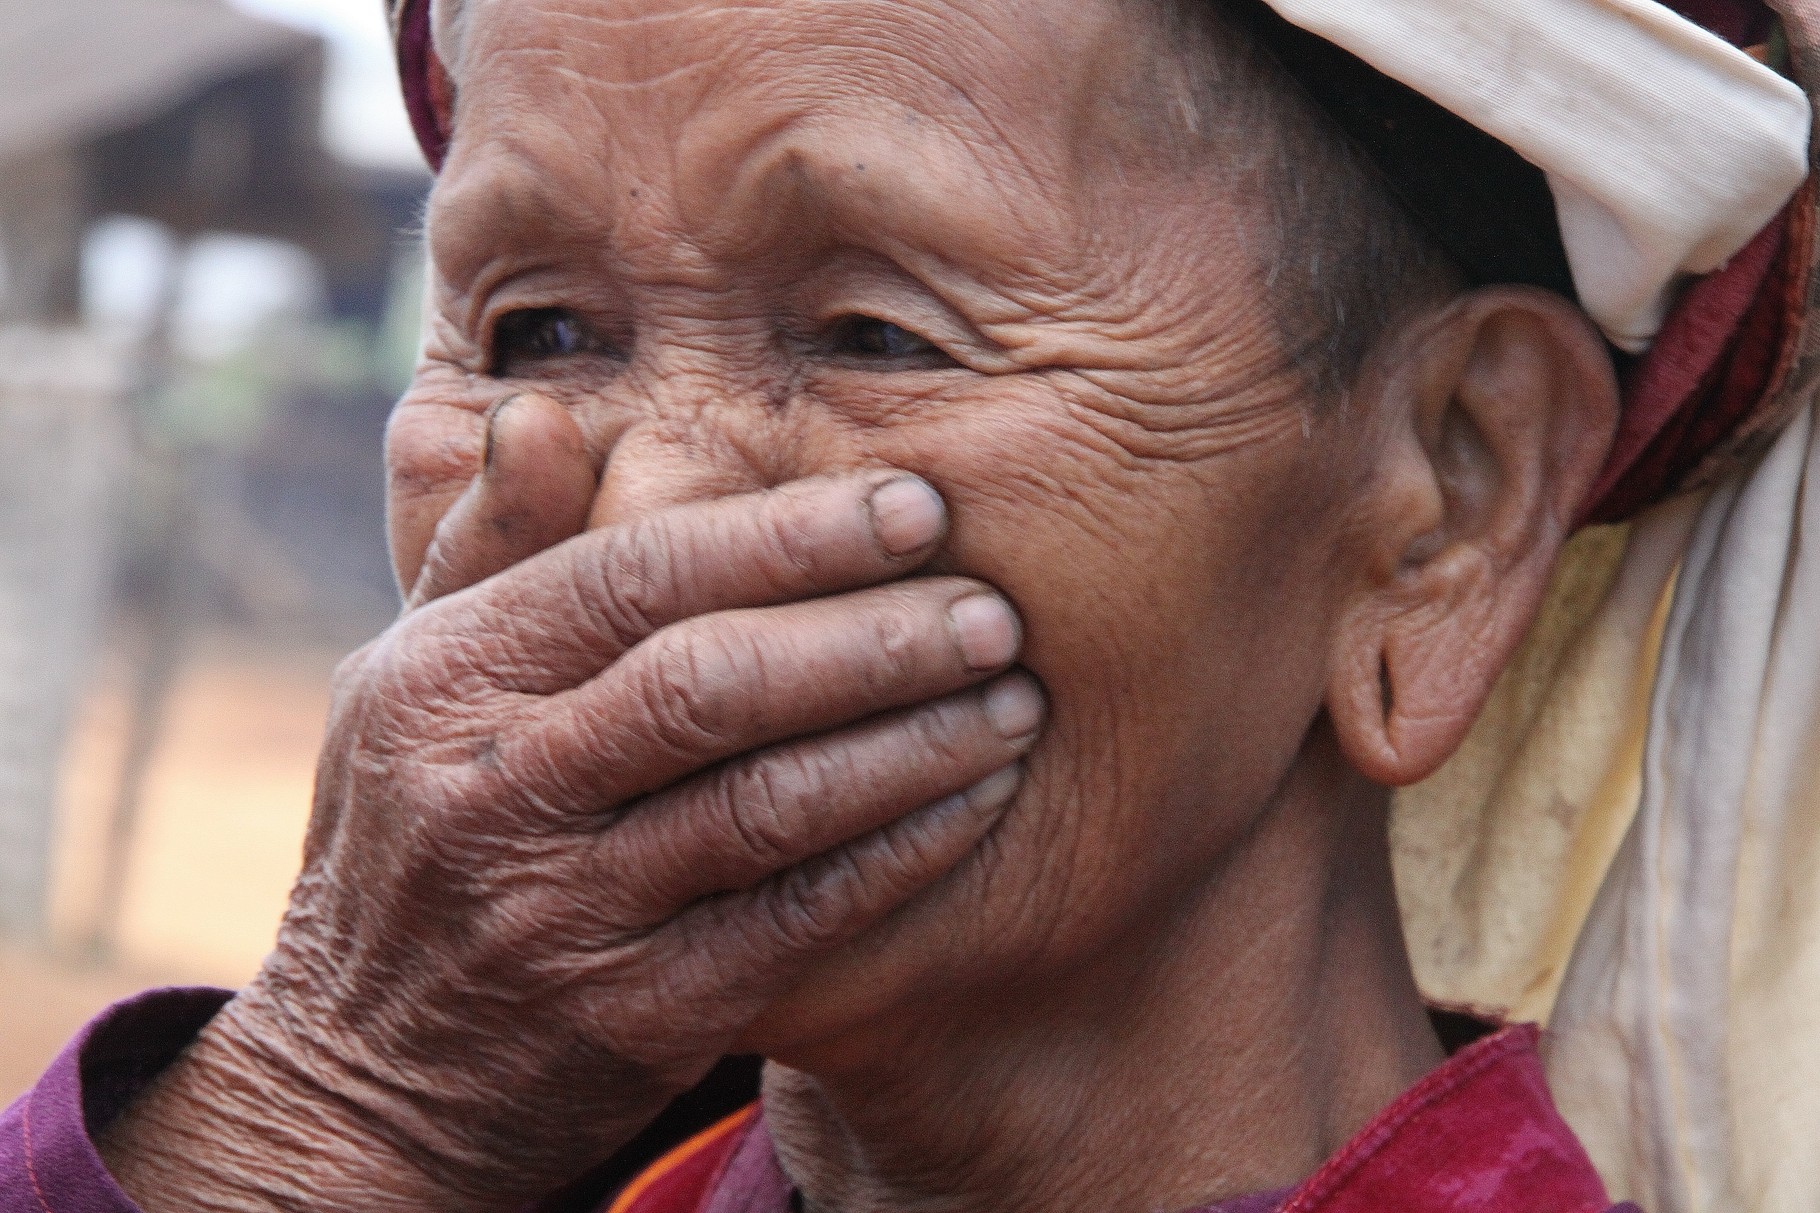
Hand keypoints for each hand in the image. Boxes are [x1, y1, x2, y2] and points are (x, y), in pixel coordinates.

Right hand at [99, 395, 1044, 1210]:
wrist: (373, 1071)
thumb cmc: (420, 831)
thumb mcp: (411, 683)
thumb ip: (486, 546)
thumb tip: (542, 409)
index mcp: (444, 679)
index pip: (636, 574)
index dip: (789, 535)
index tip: (917, 506)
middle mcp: (495, 789)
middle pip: (715, 682)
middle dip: (877, 637)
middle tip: (995, 610)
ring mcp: (563, 912)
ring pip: (771, 804)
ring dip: (914, 745)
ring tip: (1016, 700)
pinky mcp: (637, 1014)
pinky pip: (799, 919)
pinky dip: (900, 854)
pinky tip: (977, 802)